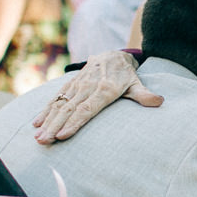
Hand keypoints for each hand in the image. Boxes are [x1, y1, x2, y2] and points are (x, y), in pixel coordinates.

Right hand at [32, 51, 162, 143]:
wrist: (112, 54)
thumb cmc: (126, 76)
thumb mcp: (137, 84)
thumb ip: (145, 95)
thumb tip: (159, 102)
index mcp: (104, 89)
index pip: (87, 109)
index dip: (74, 123)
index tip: (63, 136)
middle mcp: (88, 87)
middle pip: (69, 109)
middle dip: (55, 126)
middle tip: (43, 142)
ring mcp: (77, 85)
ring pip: (59, 104)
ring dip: (47, 121)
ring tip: (38, 137)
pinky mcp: (70, 85)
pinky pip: (55, 98)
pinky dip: (45, 110)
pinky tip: (36, 124)